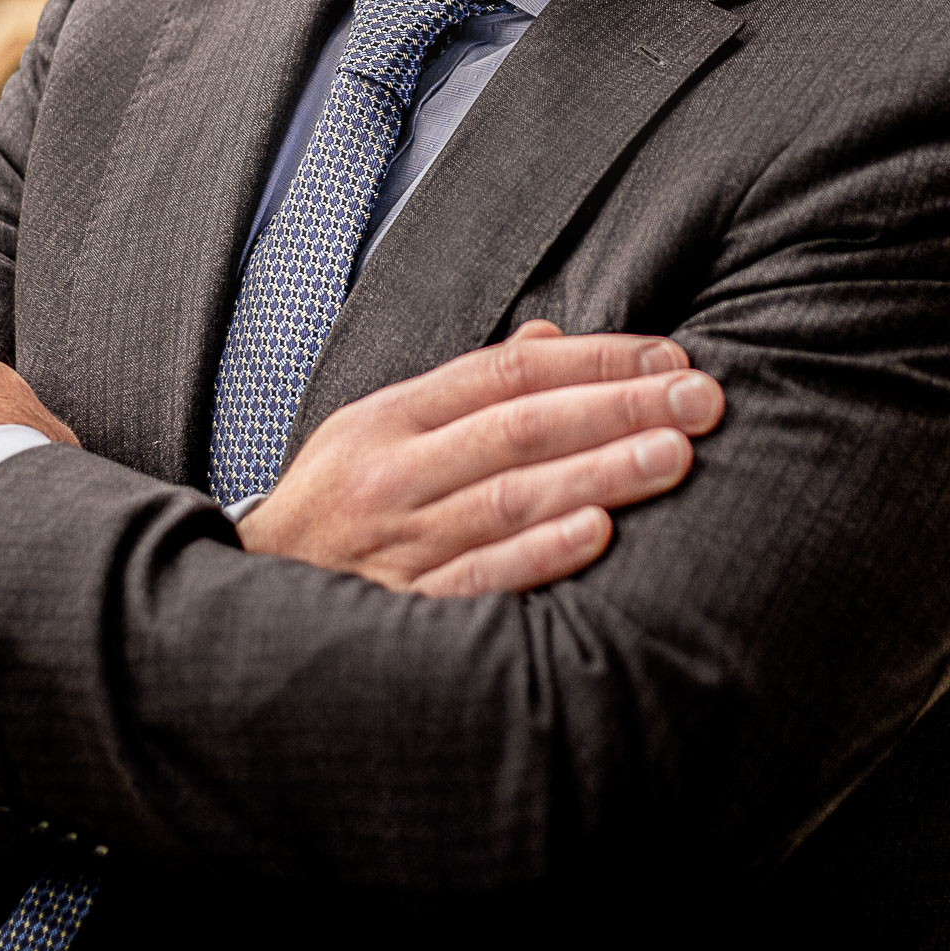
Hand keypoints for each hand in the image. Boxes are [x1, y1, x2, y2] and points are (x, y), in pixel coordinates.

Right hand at [238, 321, 722, 596]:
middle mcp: (392, 473)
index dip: (593, 361)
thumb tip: (552, 340)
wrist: (250, 600)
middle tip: (699, 402)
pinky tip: (598, 536)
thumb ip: (468, 388)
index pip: (505, 374)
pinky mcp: (403, 610)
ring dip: (597, 474)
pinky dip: (538, 556)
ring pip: (507, 498)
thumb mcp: (384, 428)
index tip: (671, 359)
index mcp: (390, 417)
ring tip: (672, 457)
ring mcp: (397, 542)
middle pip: (519, 428)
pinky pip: (478, 579)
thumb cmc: (341, 505)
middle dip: (617, 408)